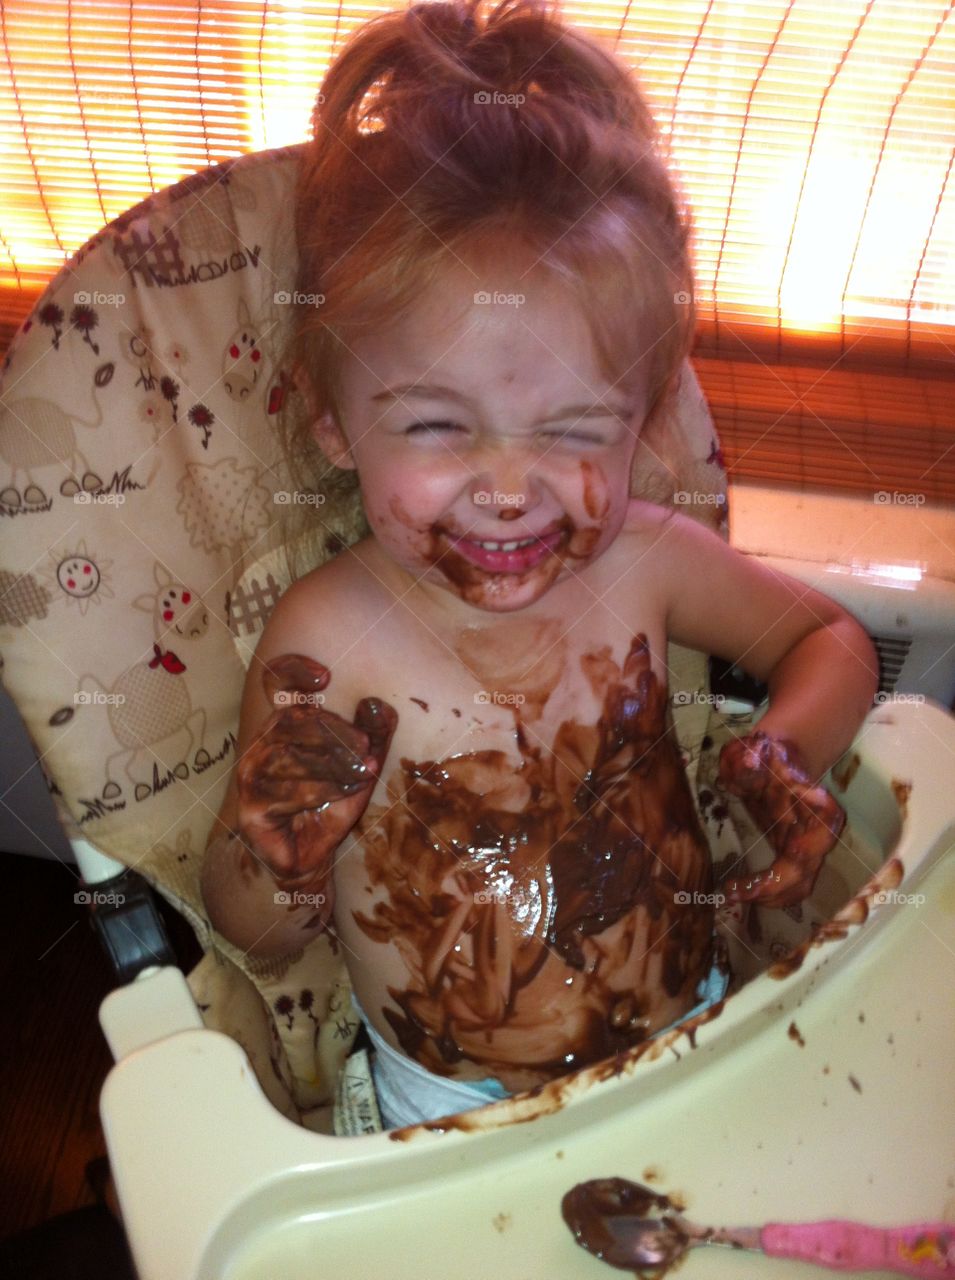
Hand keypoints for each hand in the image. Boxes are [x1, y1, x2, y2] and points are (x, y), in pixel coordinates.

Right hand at [235, 654, 396, 890]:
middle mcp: (262, 745)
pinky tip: (345, 792)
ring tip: (360, 774)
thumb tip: (377, 705)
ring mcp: (252, 776)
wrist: (311, 858)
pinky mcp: (252, 808)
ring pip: (290, 756)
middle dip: (334, 731)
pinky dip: (323, 790)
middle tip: (364, 747)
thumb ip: (372, 736)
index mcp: (284, 726)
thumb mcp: (361, 767)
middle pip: (291, 720)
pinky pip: (288, 792)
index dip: (293, 671)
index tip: (323, 677)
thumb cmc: (332, 805)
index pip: (276, 684)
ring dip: (333, 764)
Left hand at [717, 730, 844, 907]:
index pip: (825, 824)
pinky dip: (767, 895)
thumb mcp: (754, 749)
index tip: (786, 853)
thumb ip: (751, 755)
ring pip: (800, 886)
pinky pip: (789, 887)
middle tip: (735, 890)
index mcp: (815, 801)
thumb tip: (748, 761)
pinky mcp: (793, 858)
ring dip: (770, 897)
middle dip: (773, 886)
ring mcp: (806, 848)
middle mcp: (816, 830)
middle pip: (806, 869)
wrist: (777, 763)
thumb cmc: (765, 755)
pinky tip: (739, 892)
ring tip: (735, 894)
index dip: (808, 846)